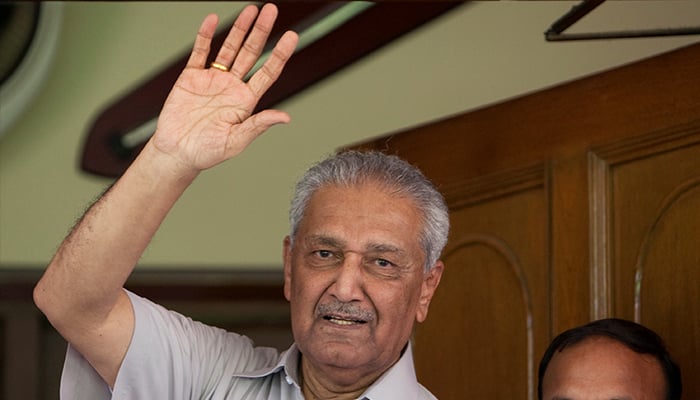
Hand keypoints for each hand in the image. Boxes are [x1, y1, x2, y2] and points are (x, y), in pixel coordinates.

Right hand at [151, 3, 297, 172]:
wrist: (176, 153)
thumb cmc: (207, 152)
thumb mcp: (236, 141)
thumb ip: (258, 125)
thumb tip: (284, 117)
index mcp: (246, 101)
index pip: (268, 72)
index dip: (280, 54)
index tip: (292, 36)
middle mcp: (232, 87)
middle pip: (251, 53)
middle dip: (262, 32)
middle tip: (271, 10)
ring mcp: (212, 79)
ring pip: (229, 48)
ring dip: (239, 29)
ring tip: (250, 11)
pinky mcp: (191, 77)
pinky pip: (200, 52)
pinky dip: (205, 36)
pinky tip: (212, 20)